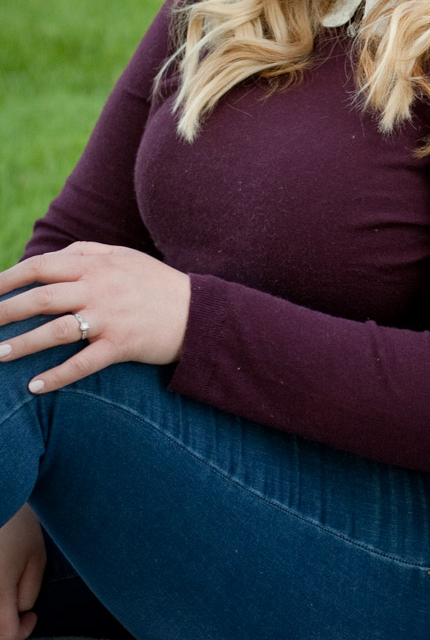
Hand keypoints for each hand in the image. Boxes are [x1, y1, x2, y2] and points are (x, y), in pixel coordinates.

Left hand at [0, 243, 189, 393]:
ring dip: (22, 344)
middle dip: (5, 311)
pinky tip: (35, 387)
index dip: (9, 278)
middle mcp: (100, 288)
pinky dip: (57, 376)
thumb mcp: (124, 257)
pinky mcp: (122, 345)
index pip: (42, 266)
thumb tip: (47, 258)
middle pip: (41, 298)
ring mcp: (110, 318)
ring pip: (56, 331)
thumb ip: (86, 253)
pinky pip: (83, 363)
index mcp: (97, 264)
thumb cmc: (157, 284)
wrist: (199, 312)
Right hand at [0, 505, 45, 639]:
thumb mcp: (35, 558)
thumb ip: (28, 592)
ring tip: (7, 590)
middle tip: (19, 610)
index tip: (33, 616)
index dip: (23, 630)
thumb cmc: (15, 524)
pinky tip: (1, 578)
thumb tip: (20, 612)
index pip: (6, 635)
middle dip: (5, 626)